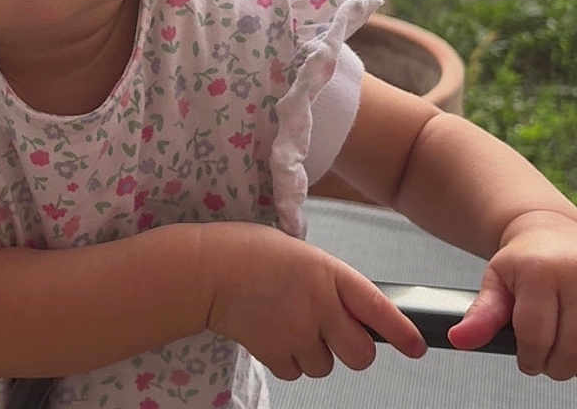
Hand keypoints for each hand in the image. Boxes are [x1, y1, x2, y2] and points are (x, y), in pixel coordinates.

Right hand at [208, 224, 425, 379]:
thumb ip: (327, 281)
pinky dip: (286, 359)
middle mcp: (320, 305)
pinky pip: (295, 372)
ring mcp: (298, 333)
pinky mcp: (275, 354)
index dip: (403, 332)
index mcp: (328, 272)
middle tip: (332, 333)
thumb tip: (350, 310)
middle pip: (361, 354)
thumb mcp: (298, 253)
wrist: (206, 269)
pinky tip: (270, 332)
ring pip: (326, 366)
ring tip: (286, 322)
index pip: (378, 309)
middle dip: (352, 349)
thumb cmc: (250, 251)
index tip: (417, 347)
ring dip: (313, 352)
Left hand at [448, 210, 576, 379]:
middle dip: (550, 362)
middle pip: (566, 350)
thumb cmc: (522, 260)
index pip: (535, 335)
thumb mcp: (495, 281)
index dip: (529, 357)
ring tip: (556, 342)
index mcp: (539, 271)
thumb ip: (480, 314)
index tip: (526, 360)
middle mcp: (574, 277)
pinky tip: (571, 335)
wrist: (550, 235)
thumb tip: (458, 339)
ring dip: (570, 360)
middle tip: (540, 351)